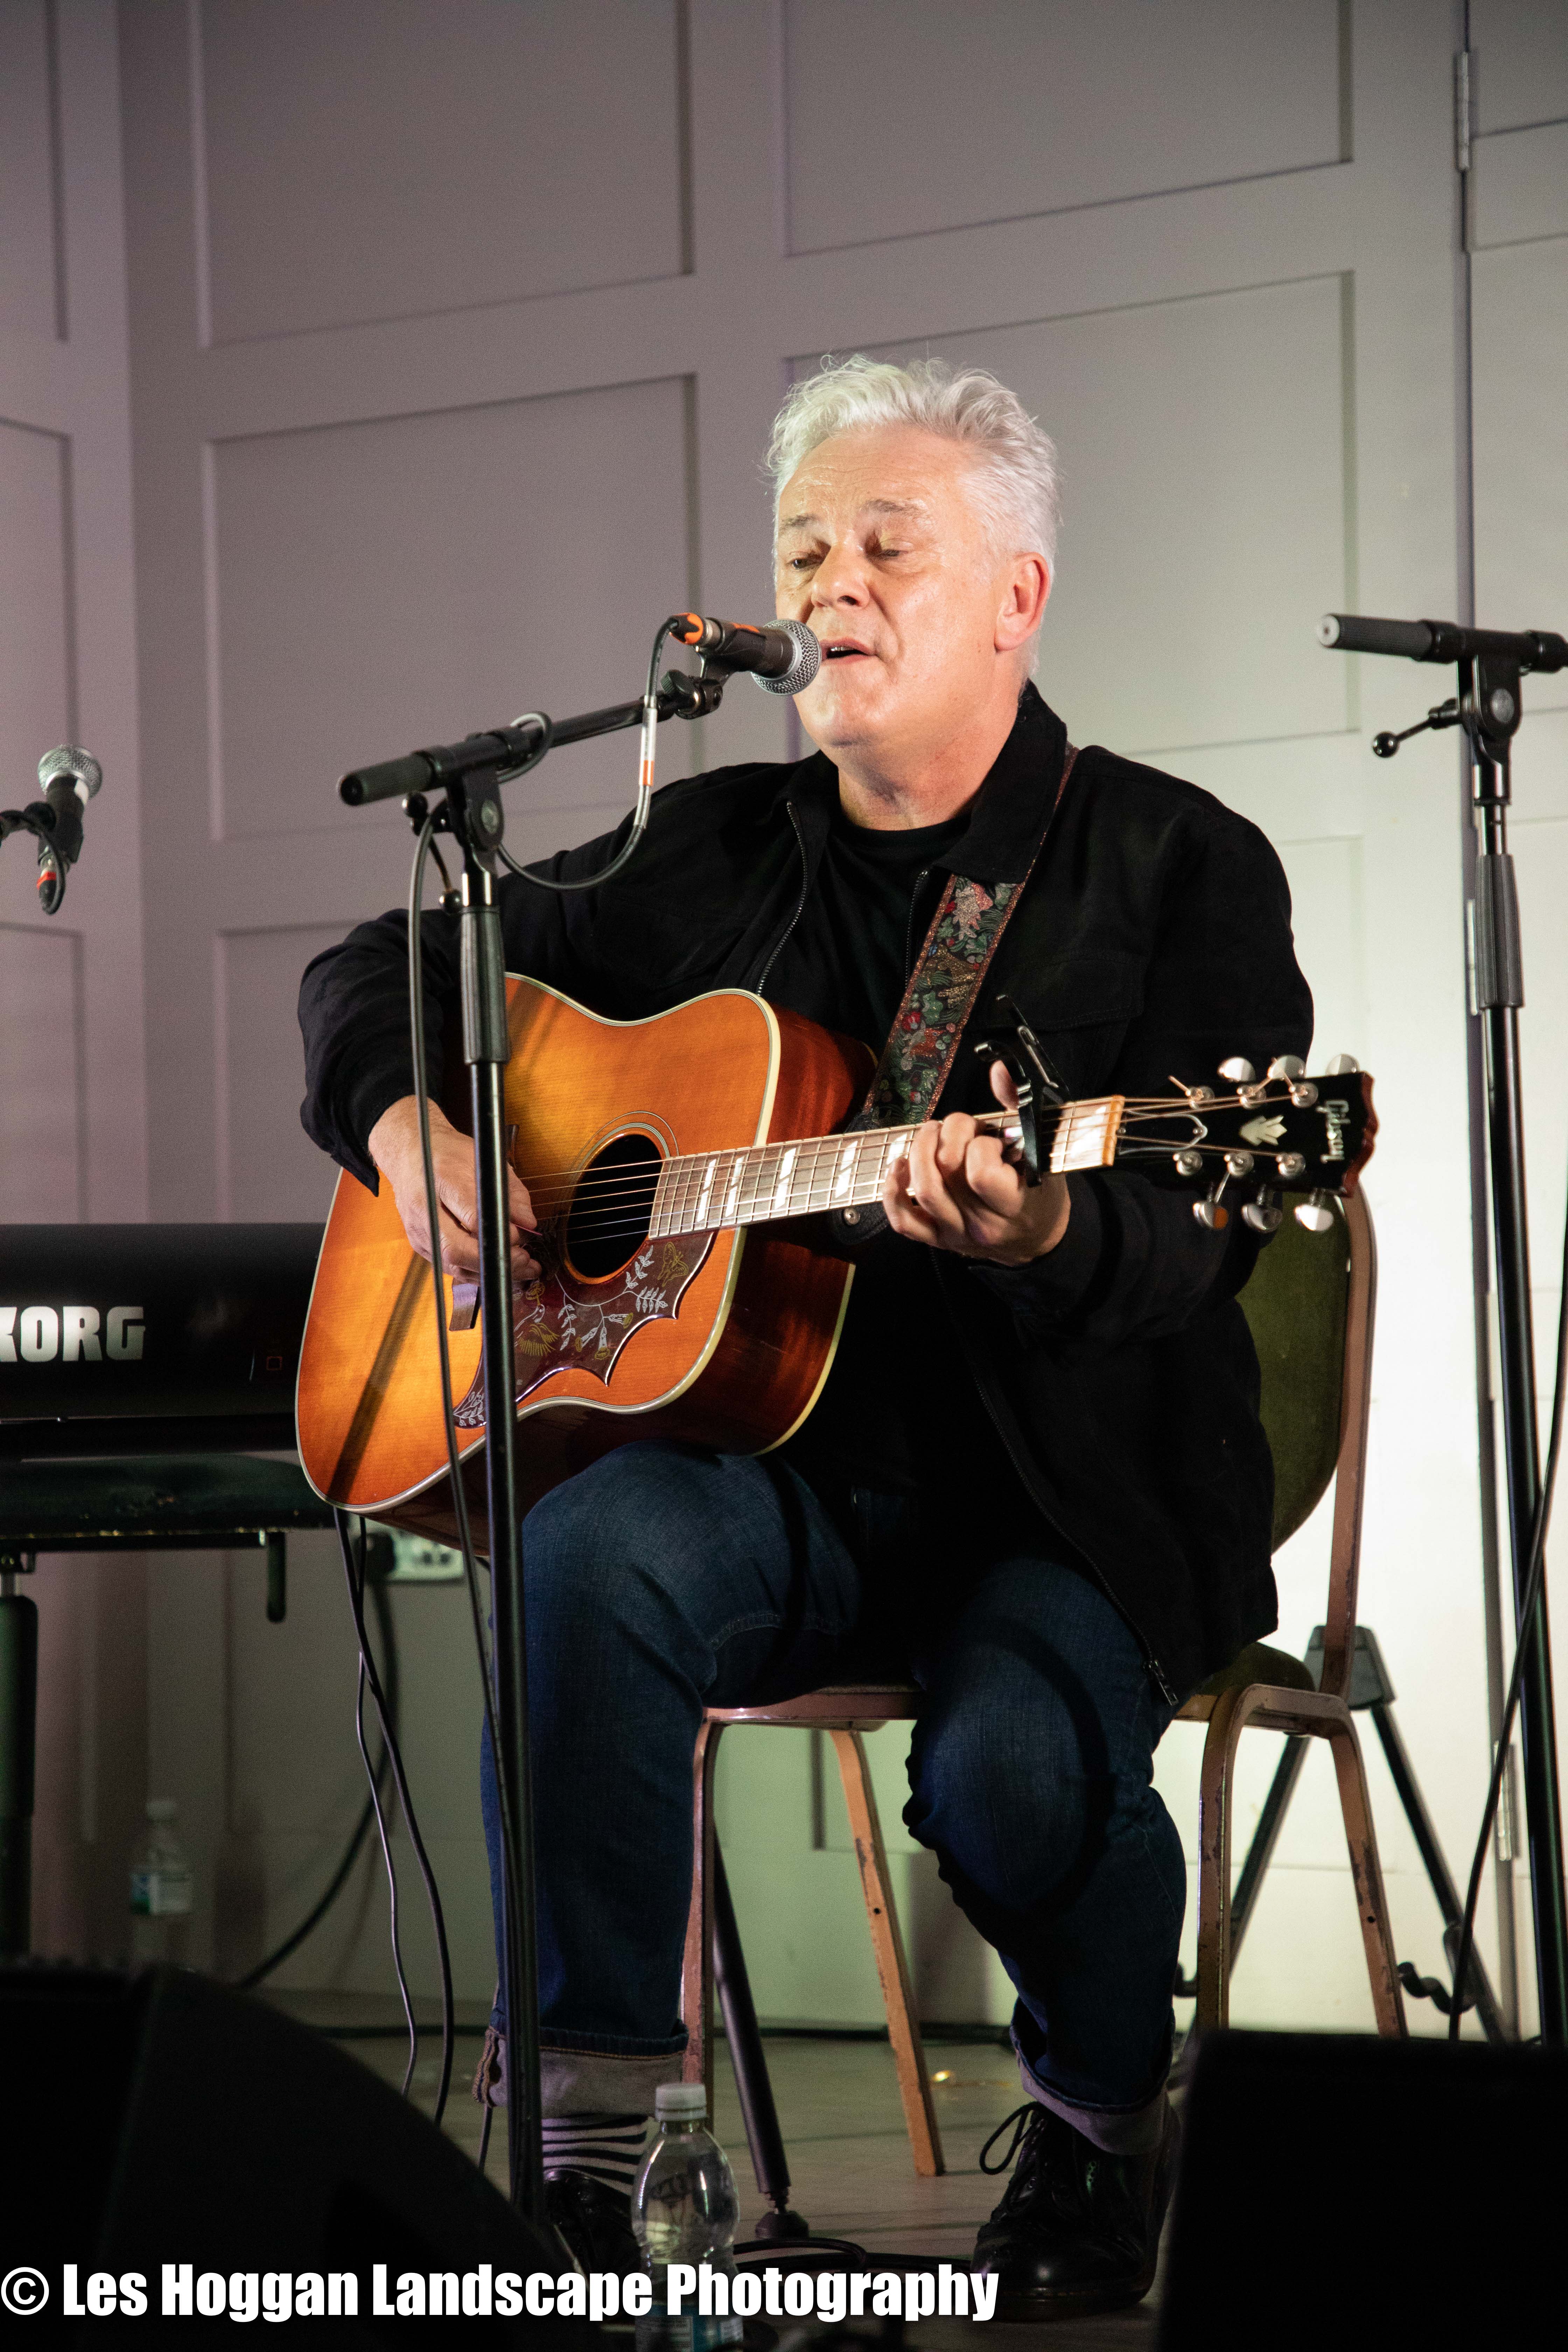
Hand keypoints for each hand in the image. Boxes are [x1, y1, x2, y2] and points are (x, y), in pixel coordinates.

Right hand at [367, 1095, 539, 1282]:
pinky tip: (500, 1267)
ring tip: (523, 1269)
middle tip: (526, 1260)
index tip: (524, 1235)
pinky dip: (478, 1270)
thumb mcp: (485, 1160)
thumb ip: (510, 1191)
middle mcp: (425, 1210)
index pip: (472, 1217)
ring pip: (454, 1265)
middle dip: (495, 1260)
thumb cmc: (449, 1154)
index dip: (502, 1232)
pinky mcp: (421, 1244)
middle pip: (457, 1250)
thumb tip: (529, 1223)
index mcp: (442, 1180)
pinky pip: (450, 1266)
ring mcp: (419, 1231)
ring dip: (491, 1271)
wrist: (409, 1155)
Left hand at [882, 1061, 1069, 1264]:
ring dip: (920, 1151)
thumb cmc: (1040, 1191)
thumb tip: (999, 1069)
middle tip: (958, 1129)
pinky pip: (903, 1220)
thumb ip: (1018, 1106)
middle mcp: (983, 1224)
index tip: (991, 1140)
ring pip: (923, 1190)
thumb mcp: (1042, 1150)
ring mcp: (956, 1233)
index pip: (980, 1173)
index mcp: (1014, 1203)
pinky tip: (900, 1165)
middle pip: (946, 1173)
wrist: (1037, 1239)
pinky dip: (893, 1190)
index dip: (980, 1146)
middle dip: (948, 1136)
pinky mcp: (936, 1239)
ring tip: (931, 1135)